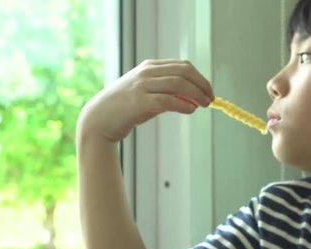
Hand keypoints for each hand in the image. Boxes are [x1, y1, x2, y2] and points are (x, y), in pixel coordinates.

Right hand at [78, 59, 213, 142]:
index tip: (209, 91)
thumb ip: (169, 94)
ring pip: (178, 84)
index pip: (183, 66)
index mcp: (150, 67)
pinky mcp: (139, 101)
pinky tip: (190, 110)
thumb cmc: (126, 109)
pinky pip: (167, 100)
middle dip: (201, 85)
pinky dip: (182, 104)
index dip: (200, 78)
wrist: (99, 119)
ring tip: (204, 105)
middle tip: (210, 99)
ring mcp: (142, 86)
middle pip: (184, 72)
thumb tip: (193, 100)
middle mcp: (147, 73)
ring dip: (196, 94)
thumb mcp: (148, 95)